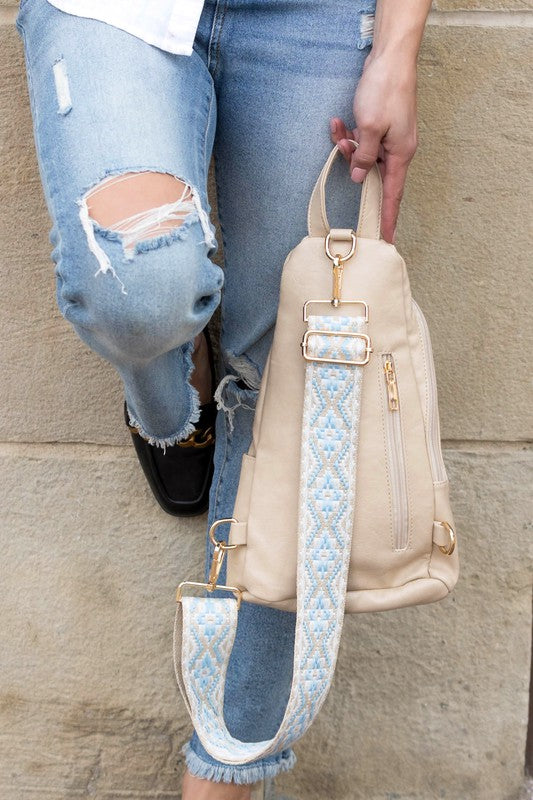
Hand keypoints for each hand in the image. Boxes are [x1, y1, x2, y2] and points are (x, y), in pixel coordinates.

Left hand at [330, 52, 418, 243]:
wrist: (390, 58)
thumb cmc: (385, 91)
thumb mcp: (370, 128)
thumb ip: (364, 156)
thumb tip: (358, 177)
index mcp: (400, 154)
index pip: (393, 195)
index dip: (388, 219)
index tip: (386, 240)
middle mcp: (397, 150)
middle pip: (373, 174)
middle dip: (354, 166)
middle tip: (342, 148)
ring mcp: (389, 138)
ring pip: (363, 156)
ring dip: (348, 146)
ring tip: (339, 129)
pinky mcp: (380, 126)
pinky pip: (362, 141)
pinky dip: (349, 135)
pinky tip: (338, 123)